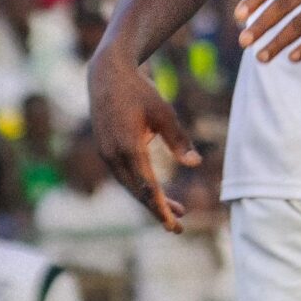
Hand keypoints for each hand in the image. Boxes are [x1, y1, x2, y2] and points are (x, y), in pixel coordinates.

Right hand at [85, 52, 201, 233]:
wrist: (107, 74)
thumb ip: (178, 140)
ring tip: (175, 210)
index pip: (147, 187)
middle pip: (137, 192)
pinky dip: (139, 186)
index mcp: (128, 147)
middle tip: (179, 227)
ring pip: (129, 185)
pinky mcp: (105, 150)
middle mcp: (113, 154)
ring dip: (149, 199)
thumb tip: (195, 164)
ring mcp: (106, 153)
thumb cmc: (140, 91)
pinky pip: (123, 176)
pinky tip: (154, 190)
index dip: (161, 207)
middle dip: (157, 210)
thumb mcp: (164, 112)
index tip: (174, 224)